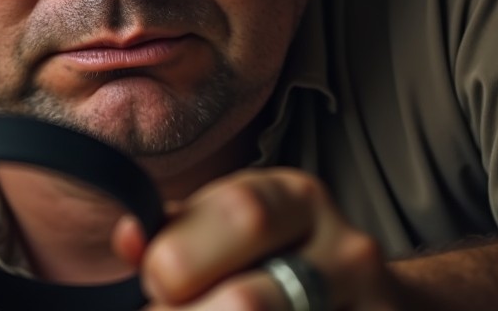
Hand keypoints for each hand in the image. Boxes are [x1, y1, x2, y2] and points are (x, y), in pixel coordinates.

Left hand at [115, 168, 396, 309]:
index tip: (154, 280)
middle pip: (248, 300)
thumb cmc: (273, 259)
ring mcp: (370, 304)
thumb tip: (128, 237)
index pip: (236, 215)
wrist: (369, 301)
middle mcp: (344, 249)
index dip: (179, 256)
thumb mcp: (228, 229)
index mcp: (296, 198)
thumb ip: (175, 233)